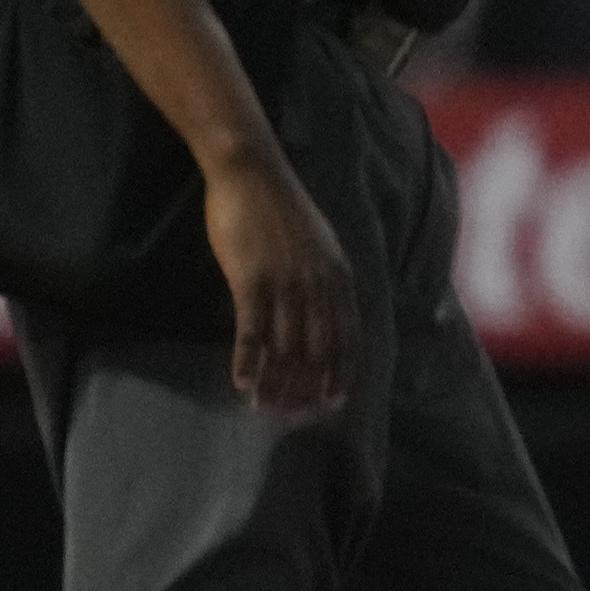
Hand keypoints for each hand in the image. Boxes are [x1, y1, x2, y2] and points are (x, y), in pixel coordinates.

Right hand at [201, 150, 355, 417]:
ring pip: (285, 346)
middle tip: (293, 416)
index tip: (333, 402)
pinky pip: (252, 329)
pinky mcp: (251, 279)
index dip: (341, 373)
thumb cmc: (282, 211)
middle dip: (308, 387)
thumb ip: (326, 280)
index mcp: (339, 277)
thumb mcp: (320, 246)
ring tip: (265, 408)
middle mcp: (318, 285)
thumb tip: (325, 313)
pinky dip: (248, 360)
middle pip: (318, 350)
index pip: (347, 337)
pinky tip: (241, 382)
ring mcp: (286, 283)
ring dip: (276, 382)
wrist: (252, 175)